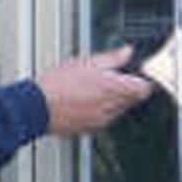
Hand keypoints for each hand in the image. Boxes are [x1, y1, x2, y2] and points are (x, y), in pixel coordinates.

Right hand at [36, 46, 153, 136]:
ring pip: (117, 110)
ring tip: (92, 90)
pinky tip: (84, 102)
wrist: (37, 107)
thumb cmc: (58, 83)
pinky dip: (99, 111)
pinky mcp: (90, 129)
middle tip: (111, 79)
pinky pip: (102, 119)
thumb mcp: (87, 61)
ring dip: (112, 101)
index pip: (144, 89)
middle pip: (132, 100)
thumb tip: (127, 52)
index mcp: (115, 88)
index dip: (142, 81)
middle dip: (126, 90)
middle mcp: (112, 107)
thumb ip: (112, 57)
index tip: (136, 76)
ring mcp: (101, 120)